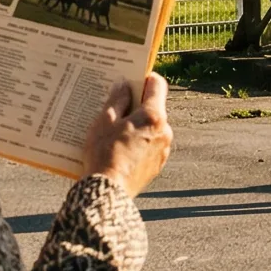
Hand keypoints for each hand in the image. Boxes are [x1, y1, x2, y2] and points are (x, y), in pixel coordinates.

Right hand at [81, 74, 172, 197]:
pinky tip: (119, 147)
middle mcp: (165, 131)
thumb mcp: (105, 120)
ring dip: (137, 124)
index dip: (144, 78)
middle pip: (154, 107)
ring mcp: (163, 150)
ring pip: (151, 127)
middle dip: (137, 104)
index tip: (130, 79)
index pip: (157, 84)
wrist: (109, 192)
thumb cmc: (104, 153)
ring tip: (114, 130)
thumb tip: (123, 84)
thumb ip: (117, 99)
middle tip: (115, 105)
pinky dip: (138, 141)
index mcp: (153, 116)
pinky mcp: (157, 165)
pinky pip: (150, 145)